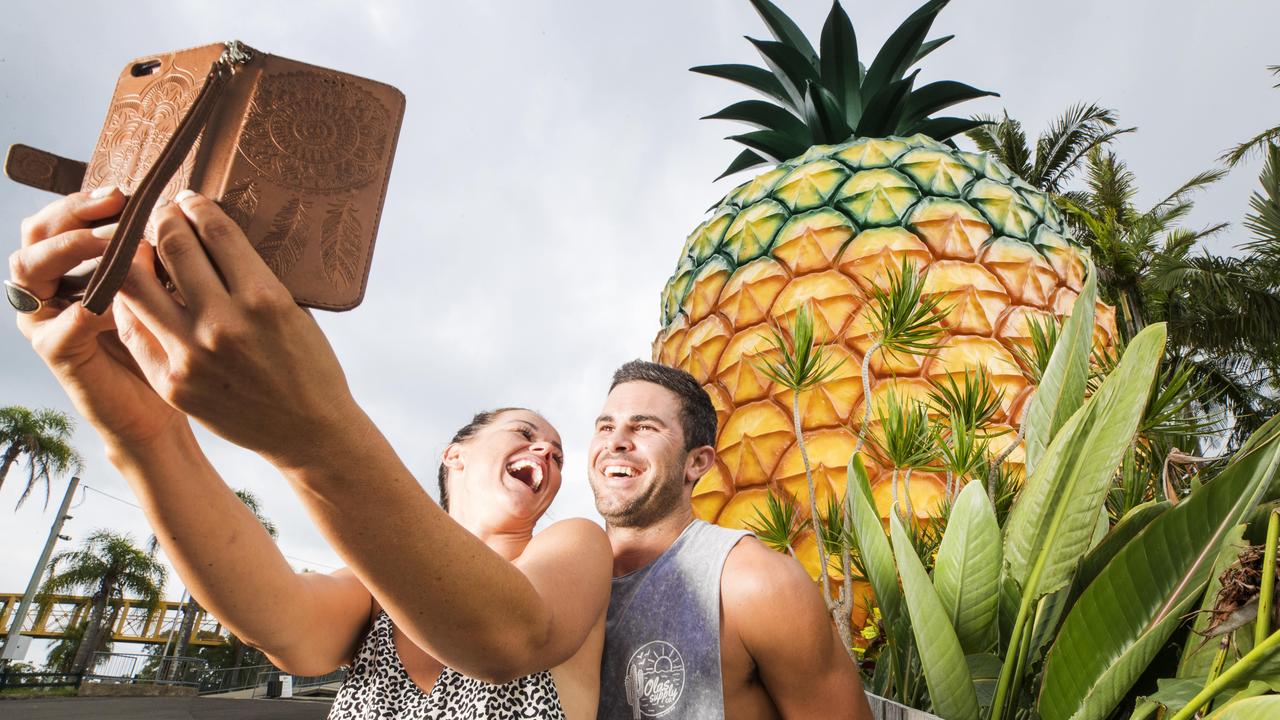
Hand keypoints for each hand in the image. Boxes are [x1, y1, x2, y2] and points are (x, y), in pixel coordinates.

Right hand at [12, 188, 185, 448]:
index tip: (124, 194)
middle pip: (36, 231)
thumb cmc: (169, 342)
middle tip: (112, 207)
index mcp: (74, 265)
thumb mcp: (167, 290)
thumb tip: (174, 209)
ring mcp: (48, 319)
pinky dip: (77, 314)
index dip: (88, 201)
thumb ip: (156, 257)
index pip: (62, 216)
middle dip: (72, 212)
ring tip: (106, 245)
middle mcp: (52, 286)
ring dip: (67, 249)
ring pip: (28, 268)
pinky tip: (101, 306)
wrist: (158, 408)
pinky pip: (54, 329)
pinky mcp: (59, 355)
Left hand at [112, 191, 361, 468]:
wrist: (308, 431)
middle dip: (163, 220)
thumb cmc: (309, 366)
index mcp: (264, 299)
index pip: (215, 232)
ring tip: (139, 249)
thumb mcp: (293, 311)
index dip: (197, 207)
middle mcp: (224, 324)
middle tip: (163, 214)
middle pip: (172, 248)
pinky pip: (135, 330)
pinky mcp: (172, 382)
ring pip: (137, 285)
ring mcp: (192, 355)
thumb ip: (251, 277)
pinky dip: (132, 305)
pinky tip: (138, 293)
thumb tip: (211, 239)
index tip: (191, 201)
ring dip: (135, 257)